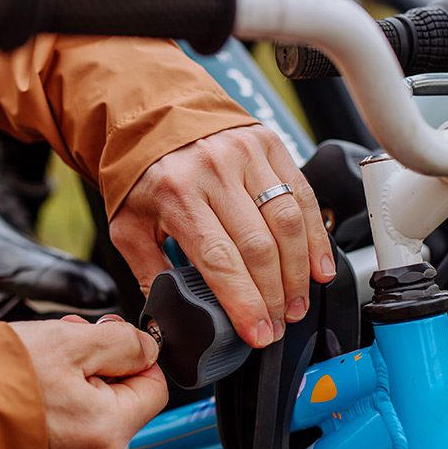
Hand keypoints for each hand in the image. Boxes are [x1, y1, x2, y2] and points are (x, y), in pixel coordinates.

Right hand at [9, 315, 166, 448]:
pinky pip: (63, 427)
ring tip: (41, 358)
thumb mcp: (70, 341)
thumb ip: (121, 342)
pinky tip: (27, 383)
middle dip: (98, 362)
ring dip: (74, 378)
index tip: (110, 336)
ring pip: (90, 410)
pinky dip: (53, 402)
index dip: (135, 354)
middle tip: (69, 337)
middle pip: (121, 399)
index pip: (155, 387)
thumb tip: (147, 346)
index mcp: (109, 429)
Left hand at [109, 125, 335, 347]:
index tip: (258, 332)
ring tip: (298, 303)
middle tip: (279, 324)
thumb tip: (171, 316)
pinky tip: (318, 266)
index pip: (220, 260)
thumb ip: (149, 272)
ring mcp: (245, 154)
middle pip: (259, 247)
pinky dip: (316, 235)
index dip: (244, 302)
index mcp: (176, 193)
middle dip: (275, 296)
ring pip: (287, 222)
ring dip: (299, 271)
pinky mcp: (268, 145)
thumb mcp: (129, 226)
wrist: (153, 117)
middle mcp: (213, 170)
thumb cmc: (142, 175)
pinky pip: (302, 194)